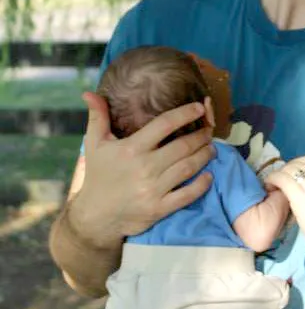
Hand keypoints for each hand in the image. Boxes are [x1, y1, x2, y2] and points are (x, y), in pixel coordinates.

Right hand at [72, 92, 213, 246]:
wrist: (96, 216)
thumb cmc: (98, 175)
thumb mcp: (94, 144)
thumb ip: (98, 117)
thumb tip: (89, 93)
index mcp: (131, 148)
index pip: (164, 124)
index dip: (185, 114)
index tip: (199, 108)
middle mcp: (145, 167)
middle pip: (183, 146)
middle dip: (201, 136)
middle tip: (210, 131)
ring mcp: (153, 189)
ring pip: (188, 168)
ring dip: (205, 156)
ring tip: (211, 148)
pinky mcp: (159, 209)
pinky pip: (188, 195)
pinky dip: (201, 185)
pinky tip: (209, 176)